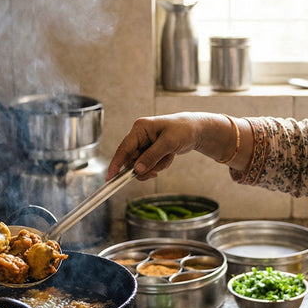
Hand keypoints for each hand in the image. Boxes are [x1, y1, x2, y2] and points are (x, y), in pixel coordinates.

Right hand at [107, 112, 236, 179]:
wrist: (197, 130)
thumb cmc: (183, 130)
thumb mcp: (168, 143)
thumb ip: (151, 156)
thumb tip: (137, 170)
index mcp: (140, 129)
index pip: (123, 149)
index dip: (116, 164)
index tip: (110, 178)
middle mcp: (140, 136)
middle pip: (132, 160)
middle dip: (145, 168)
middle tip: (156, 172)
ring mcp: (145, 144)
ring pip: (142, 165)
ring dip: (156, 166)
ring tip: (168, 157)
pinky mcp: (152, 151)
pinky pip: (151, 165)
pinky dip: (161, 164)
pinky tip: (170, 156)